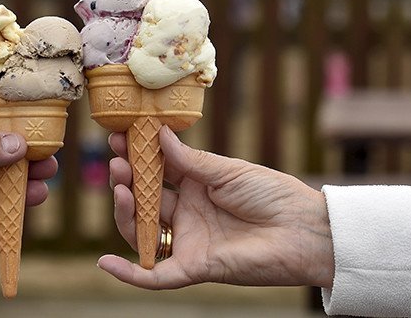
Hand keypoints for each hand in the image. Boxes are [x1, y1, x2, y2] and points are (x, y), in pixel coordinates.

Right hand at [97, 126, 333, 288]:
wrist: (305, 229)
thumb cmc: (272, 194)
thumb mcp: (227, 171)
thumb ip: (189, 160)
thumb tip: (155, 135)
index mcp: (194, 186)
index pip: (155, 170)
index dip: (135, 155)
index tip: (119, 135)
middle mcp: (185, 213)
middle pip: (143, 199)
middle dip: (127, 179)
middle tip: (117, 161)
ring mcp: (187, 240)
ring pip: (142, 231)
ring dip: (125, 212)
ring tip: (120, 187)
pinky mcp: (194, 267)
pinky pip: (156, 275)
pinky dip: (129, 274)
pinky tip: (105, 262)